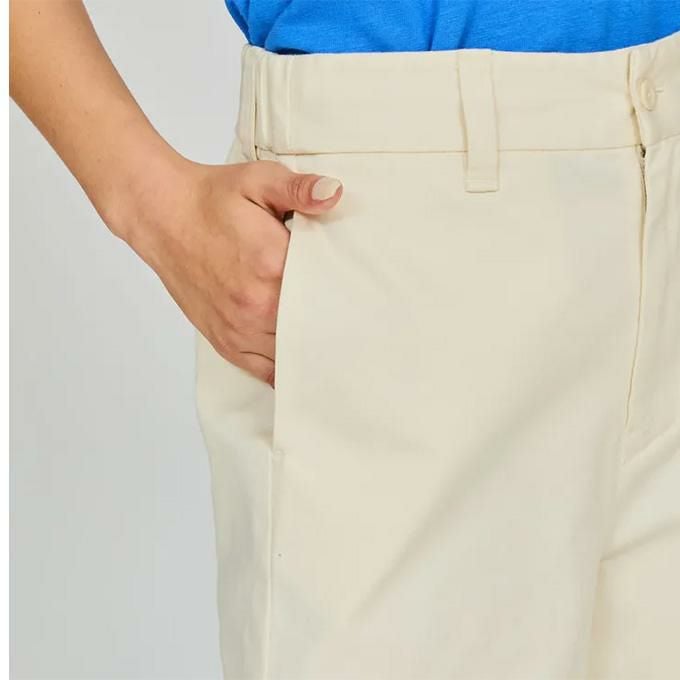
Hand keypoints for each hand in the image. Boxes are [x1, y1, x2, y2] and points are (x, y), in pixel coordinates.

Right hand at [121, 158, 342, 386]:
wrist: (163, 216)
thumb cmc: (212, 200)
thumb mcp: (259, 180)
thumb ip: (300, 189)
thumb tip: (335, 194)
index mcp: (272, 265)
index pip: (328, 294)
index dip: (349, 298)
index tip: (366, 297)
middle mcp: (257, 305)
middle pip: (315, 331)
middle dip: (336, 328)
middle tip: (360, 326)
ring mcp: (240, 329)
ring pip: (293, 356)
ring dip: (313, 351)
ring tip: (336, 345)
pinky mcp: (225, 341)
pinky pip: (266, 372)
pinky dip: (286, 369)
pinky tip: (302, 361)